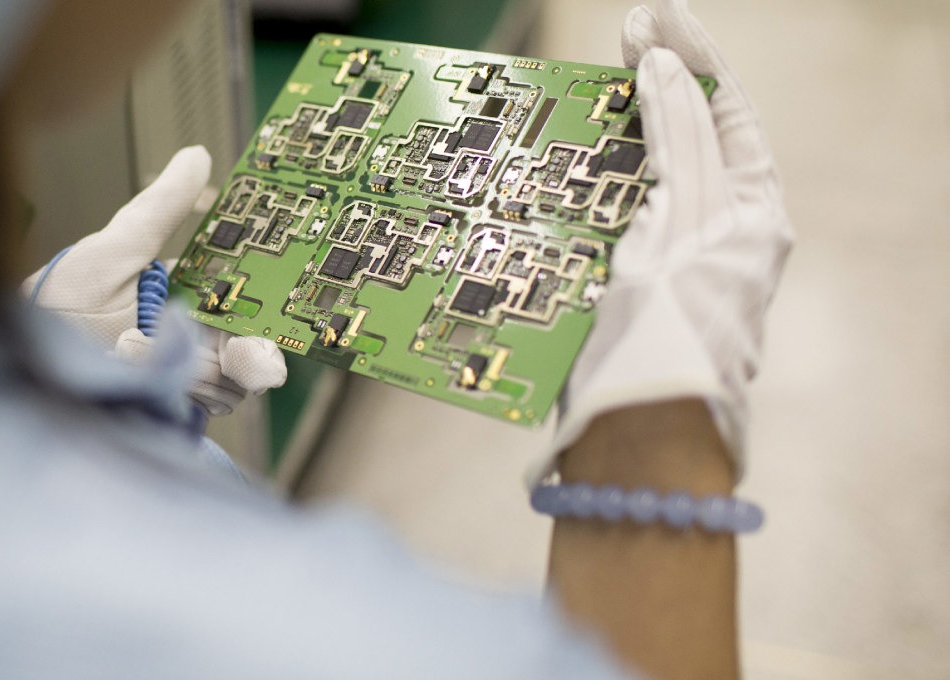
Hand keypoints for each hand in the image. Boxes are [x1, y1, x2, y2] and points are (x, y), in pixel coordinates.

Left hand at [22, 146, 286, 415]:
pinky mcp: (170, 409)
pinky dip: (185, 390)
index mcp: (187, 298)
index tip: (276, 299)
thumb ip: (161, 208)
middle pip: (253, 350)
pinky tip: (145, 372)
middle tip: (244, 357)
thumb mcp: (112, 250)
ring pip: (238, 383)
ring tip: (134, 347)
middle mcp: (192, 341)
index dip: (267, 302)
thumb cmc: (56, 303)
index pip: (245, 300)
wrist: (16, 363)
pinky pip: (211, 406)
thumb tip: (198, 156)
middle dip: (252, 354)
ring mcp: (183, 379)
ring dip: (202, 371)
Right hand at [534, 0, 792, 484]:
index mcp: (753, 216)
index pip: (727, 113)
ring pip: (650, 171)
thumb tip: (665, 66)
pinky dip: (599, 178)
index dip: (693, 57)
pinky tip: (576, 155)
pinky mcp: (632, 278)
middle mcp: (721, 231)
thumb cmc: (666, 338)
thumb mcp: (678, 226)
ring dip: (622, 128)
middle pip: (691, 136)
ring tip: (596, 83)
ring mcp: (674, 254)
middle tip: (618, 35)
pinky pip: (619, 210)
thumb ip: (677, 145)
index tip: (648, 16)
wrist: (632, 442)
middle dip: (657, 82)